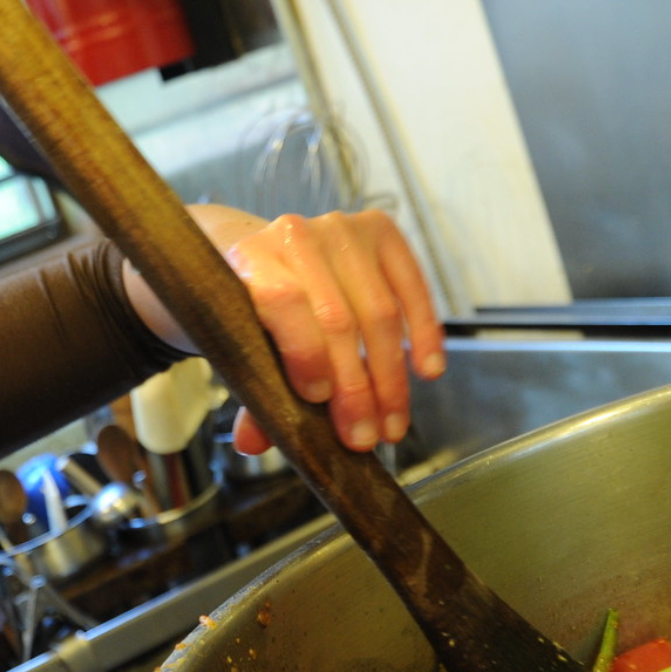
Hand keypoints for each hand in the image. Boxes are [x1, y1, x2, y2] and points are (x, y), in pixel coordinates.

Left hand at [130, 206, 445, 454]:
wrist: (268, 254)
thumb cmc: (254, 310)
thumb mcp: (242, 345)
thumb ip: (251, 391)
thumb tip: (253, 443)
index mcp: (249, 259)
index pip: (283, 301)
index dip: (305, 353)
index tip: (320, 401)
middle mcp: (295, 235)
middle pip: (338, 318)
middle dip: (356, 388)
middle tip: (364, 437)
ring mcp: (342, 228)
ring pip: (380, 311)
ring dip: (390, 378)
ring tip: (392, 424)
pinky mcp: (379, 230)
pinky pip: (412, 288)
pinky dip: (423, 334)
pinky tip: (428, 372)